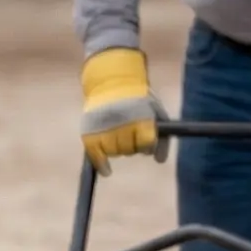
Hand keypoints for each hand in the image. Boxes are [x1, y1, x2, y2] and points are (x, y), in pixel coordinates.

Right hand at [79, 48, 160, 173]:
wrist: (111, 80)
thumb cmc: (137, 98)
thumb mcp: (155, 111)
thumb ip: (161, 136)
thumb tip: (159, 161)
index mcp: (141, 117)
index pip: (146, 144)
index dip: (146, 145)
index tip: (144, 142)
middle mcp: (123, 124)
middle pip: (129, 150)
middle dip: (131, 145)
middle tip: (127, 134)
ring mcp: (105, 129)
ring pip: (114, 153)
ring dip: (117, 149)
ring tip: (116, 136)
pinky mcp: (89, 134)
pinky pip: (96, 157)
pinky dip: (101, 165)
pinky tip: (107, 170)